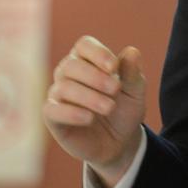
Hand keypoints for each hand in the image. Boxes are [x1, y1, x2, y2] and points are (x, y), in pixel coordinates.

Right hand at [42, 36, 145, 187]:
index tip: (114, 67)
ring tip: (109, 108)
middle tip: (115, 90)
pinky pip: (52, 110)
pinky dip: (71, 113)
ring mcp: (58, 95)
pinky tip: (89, 118)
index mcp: (88, 60)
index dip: (98, 53)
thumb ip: (132, 73)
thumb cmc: (125, 110)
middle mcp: (68, 74)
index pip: (84, 45)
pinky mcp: (52, 117)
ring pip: (64, 87)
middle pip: (72, 65)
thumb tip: (132, 51)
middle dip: (95, 77)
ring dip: (89, 97)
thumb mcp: (135, 92)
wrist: (119, 142)